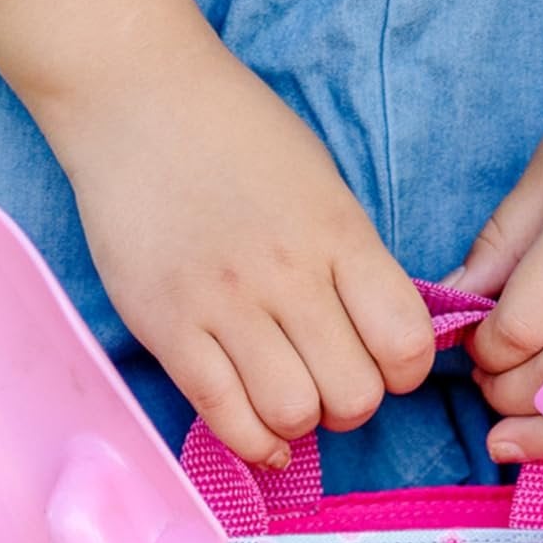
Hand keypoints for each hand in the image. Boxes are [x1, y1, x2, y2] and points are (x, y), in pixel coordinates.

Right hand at [40, 43, 435, 470]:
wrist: (136, 98)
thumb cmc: (237, 137)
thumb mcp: (322, 184)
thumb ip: (354, 260)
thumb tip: (384, 339)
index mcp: (338, 233)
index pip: (405, 341)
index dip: (406, 372)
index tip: (385, 364)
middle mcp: (287, 274)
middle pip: (353, 394)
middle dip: (352, 405)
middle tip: (331, 383)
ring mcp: (223, 304)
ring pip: (292, 413)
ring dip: (301, 422)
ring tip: (289, 398)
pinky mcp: (166, 327)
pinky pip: (223, 416)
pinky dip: (254, 444)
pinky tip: (263, 436)